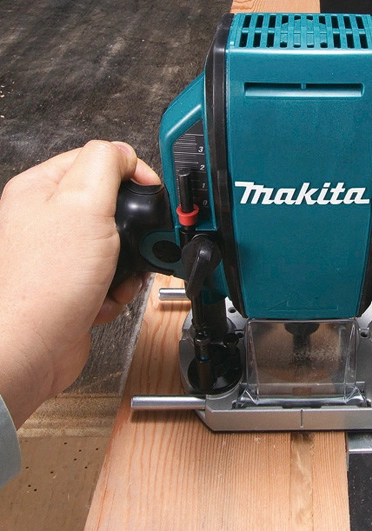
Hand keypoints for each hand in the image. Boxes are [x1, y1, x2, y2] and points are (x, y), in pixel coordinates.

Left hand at [0, 141, 160, 426]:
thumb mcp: (84, 205)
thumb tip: (125, 153)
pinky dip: (116, 292)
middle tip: (138, 243)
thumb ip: (107, 166)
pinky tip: (104, 300)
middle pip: (112, 209)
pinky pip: (110, 279)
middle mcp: (48, 221)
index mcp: (43, 189)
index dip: (132, 173)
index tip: (152, 192)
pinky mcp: (73, 287)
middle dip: (134, 231)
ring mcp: (60, 257)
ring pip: (116, 248)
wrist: (31, 347)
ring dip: (128, 267)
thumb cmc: (45, 283)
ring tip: (117, 279)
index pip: (97, 162)